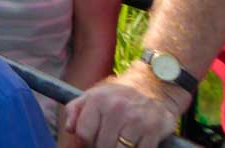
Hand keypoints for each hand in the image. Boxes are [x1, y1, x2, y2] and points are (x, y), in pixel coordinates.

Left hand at [64, 67, 184, 147]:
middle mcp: (116, 108)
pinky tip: (136, 143)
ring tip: (121, 142)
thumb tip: (69, 129)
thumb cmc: (120, 93)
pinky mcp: (154, 130)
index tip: (93, 139)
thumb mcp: (94, 94)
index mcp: (97, 100)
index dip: (87, 141)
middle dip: (103, 146)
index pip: (83, 134)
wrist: (155, 83)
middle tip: (109, 141)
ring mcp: (136, 120)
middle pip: (101, 145)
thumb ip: (76, 109)